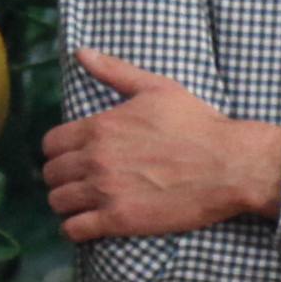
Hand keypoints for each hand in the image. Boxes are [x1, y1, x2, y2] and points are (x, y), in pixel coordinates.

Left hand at [42, 52, 280, 243]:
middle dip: (61, 177)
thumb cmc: (197, 123)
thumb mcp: (156, 87)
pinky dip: (75, 228)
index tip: (73, 157)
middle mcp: (96, 158)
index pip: (51, 144)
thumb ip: (114, 71)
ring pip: (58, 202)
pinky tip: (88, 223)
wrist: (229, 164)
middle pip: (51, 174)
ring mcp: (106, 191)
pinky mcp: (120, 220)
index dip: (59, 151)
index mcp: (100, 126)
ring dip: (66, 203)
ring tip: (82, 204)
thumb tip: (82, 52)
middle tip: (79, 181)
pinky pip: (75, 229)